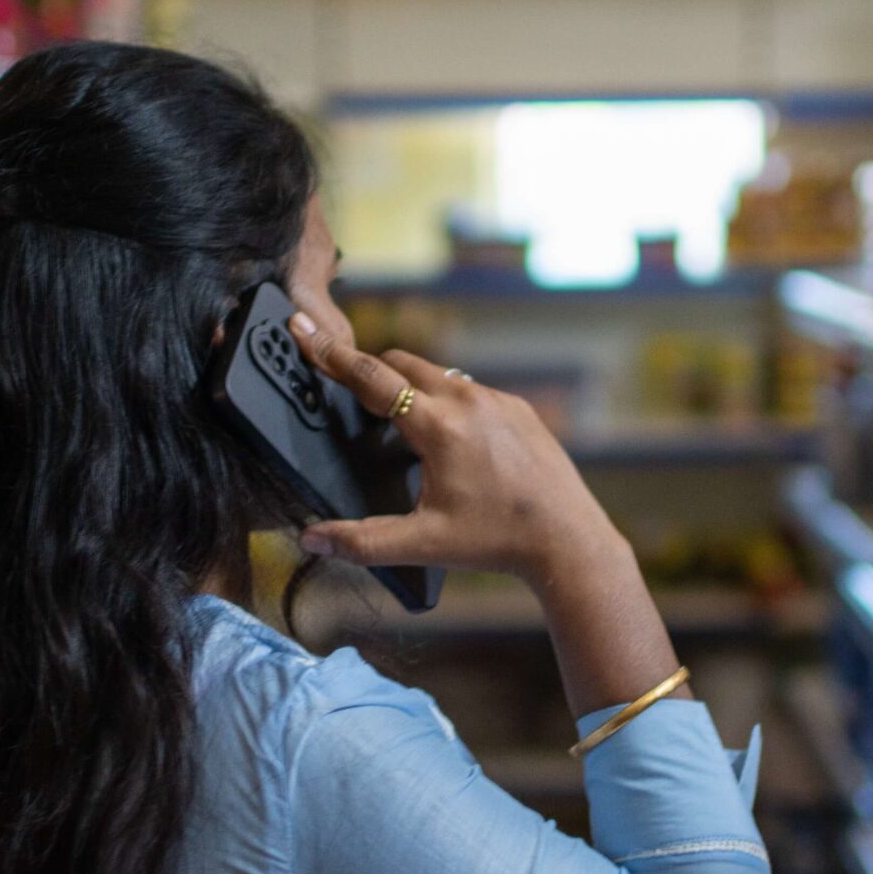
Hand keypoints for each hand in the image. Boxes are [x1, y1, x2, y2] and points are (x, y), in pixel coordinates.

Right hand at [288, 313, 622, 588]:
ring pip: (438, 375)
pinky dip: (447, 402)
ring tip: (398, 425)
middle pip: (402, 363)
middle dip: (371, 370)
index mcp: (438, 426)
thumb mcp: (424, 543)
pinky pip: (470, 391)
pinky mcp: (518, 408)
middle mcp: (467, 400)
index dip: (331, 355)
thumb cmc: (496, 541)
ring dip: (411, 387)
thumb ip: (363, 541)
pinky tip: (449, 440)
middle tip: (348, 390)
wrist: (568, 539)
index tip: (304, 331)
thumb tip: (311, 539)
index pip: (372, 377)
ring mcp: (497, 400)